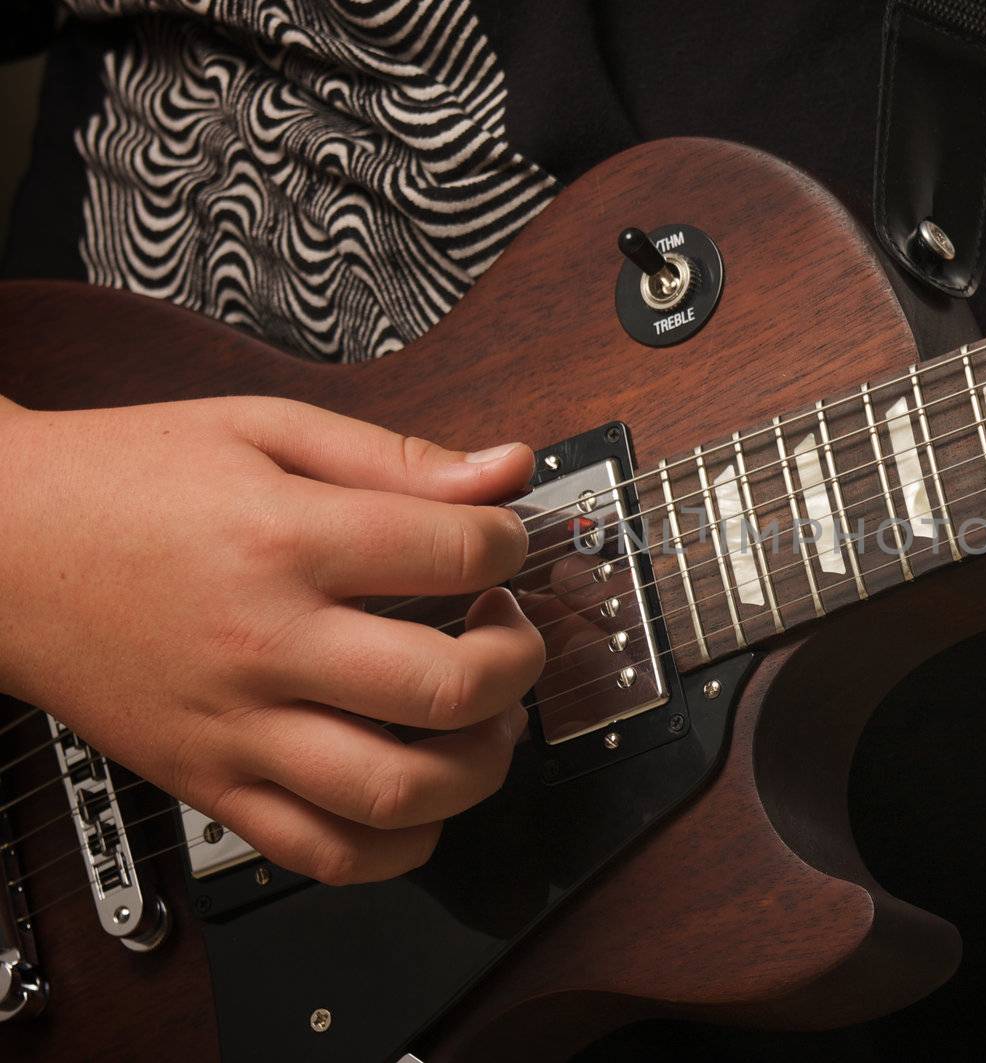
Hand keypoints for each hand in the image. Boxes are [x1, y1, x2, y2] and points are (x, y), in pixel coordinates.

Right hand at [0, 396, 544, 881]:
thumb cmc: (122, 480)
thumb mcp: (261, 427)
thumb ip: (394, 455)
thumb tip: (506, 469)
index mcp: (285, 538)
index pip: (456, 554)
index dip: (511, 544)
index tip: (503, 544)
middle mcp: (265, 642)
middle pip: (446, 689)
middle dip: (517, 662)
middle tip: (507, 633)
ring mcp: (235, 728)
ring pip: (396, 792)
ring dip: (480, 765)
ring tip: (482, 721)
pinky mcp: (208, 784)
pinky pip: (323, 854)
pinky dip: (401, 844)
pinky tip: (423, 794)